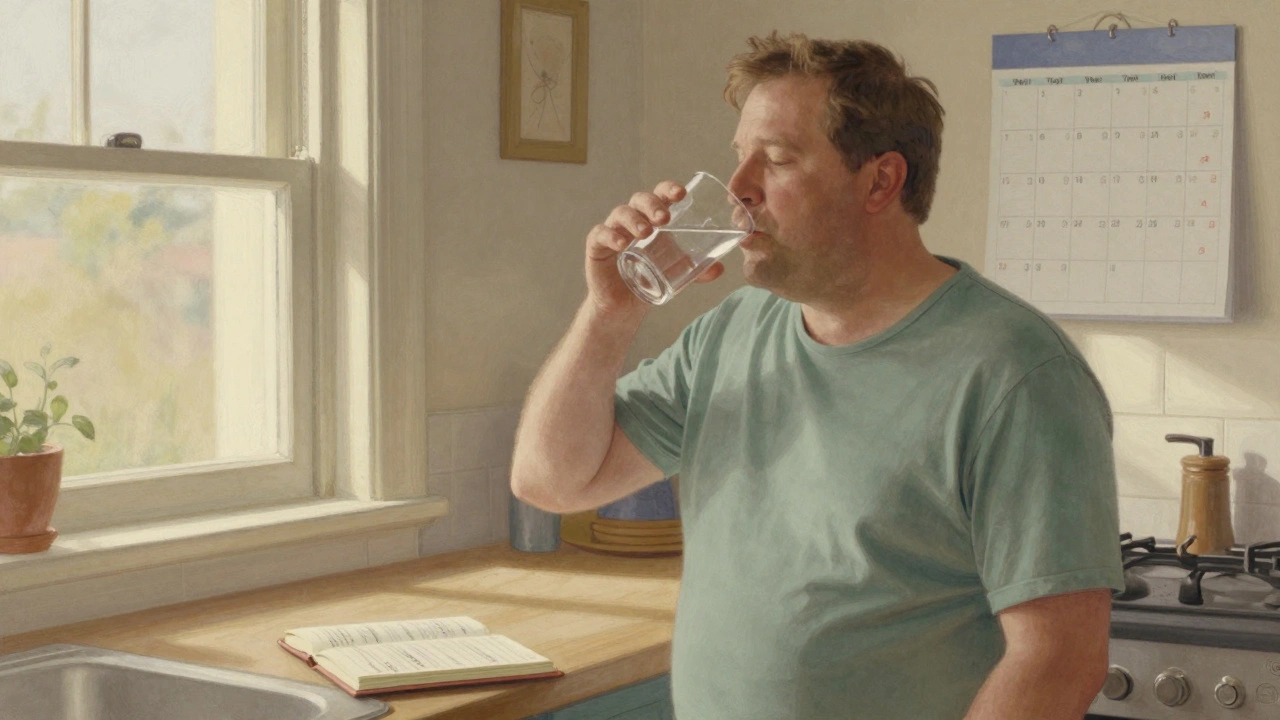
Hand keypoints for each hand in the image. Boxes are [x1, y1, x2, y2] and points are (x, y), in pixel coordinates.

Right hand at [585, 181, 725, 314]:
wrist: (624, 306)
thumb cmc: (650, 279)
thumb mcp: (677, 273)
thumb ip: (697, 270)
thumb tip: (721, 268)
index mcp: (652, 218)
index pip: (659, 195)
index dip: (668, 189)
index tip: (681, 194)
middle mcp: (632, 219)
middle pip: (640, 199)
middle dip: (652, 204)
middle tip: (664, 218)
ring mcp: (614, 230)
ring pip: (621, 213)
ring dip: (634, 219)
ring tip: (646, 232)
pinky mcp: (597, 246)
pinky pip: (601, 234)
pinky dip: (610, 236)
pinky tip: (621, 245)